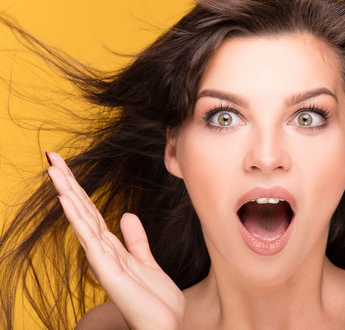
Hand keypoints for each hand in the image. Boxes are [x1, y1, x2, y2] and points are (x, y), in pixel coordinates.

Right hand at [46, 152, 184, 329]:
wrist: (165, 325)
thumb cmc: (155, 300)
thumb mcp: (146, 261)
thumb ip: (136, 239)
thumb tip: (126, 214)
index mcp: (111, 247)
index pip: (91, 211)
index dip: (79, 189)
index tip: (66, 167)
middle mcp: (103, 250)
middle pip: (82, 210)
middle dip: (68, 183)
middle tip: (52, 157)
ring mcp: (103, 260)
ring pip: (82, 219)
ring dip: (68, 194)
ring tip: (54, 170)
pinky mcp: (108, 270)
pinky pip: (90, 240)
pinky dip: (77, 220)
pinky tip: (67, 201)